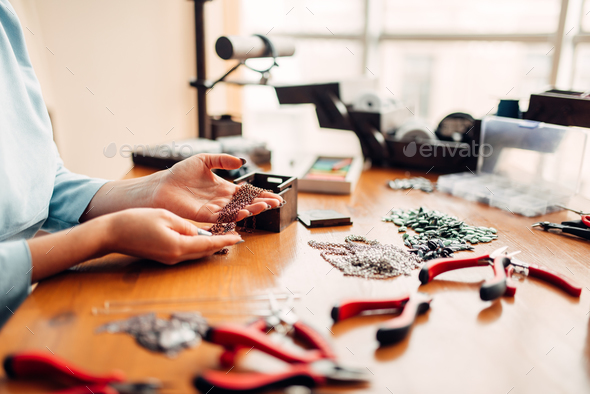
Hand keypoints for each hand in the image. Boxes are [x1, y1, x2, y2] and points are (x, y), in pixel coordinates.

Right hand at [106, 208, 240, 264]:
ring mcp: (169, 259)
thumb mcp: (166, 216)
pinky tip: (202, 238)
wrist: (112, 233)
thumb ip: (186, 225)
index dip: (225, 240)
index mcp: (178, 245)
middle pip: (204, 251)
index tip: (238, 236)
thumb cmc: (136, 221)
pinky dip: (197, 246)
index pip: (208, 244)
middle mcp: (175, 256)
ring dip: (210, 245)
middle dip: (220, 244)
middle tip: (235, 236)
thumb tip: (199, 232)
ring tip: (223, 236)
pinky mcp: (164, 257)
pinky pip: (186, 252)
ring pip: (196, 253)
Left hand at [149, 154, 282, 222]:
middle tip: (276, 202)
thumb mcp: (204, 160)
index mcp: (223, 188)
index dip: (260, 194)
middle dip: (262, 203)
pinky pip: (224, 217)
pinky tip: (245, 211)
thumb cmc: (180, 174)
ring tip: (265, 206)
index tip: (274, 195)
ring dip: (252, 209)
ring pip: (238, 211)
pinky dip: (235, 215)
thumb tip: (240, 161)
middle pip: (246, 203)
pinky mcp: (206, 215)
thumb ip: (223, 160)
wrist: (162, 186)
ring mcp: (215, 208)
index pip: (246, 192)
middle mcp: (222, 200)